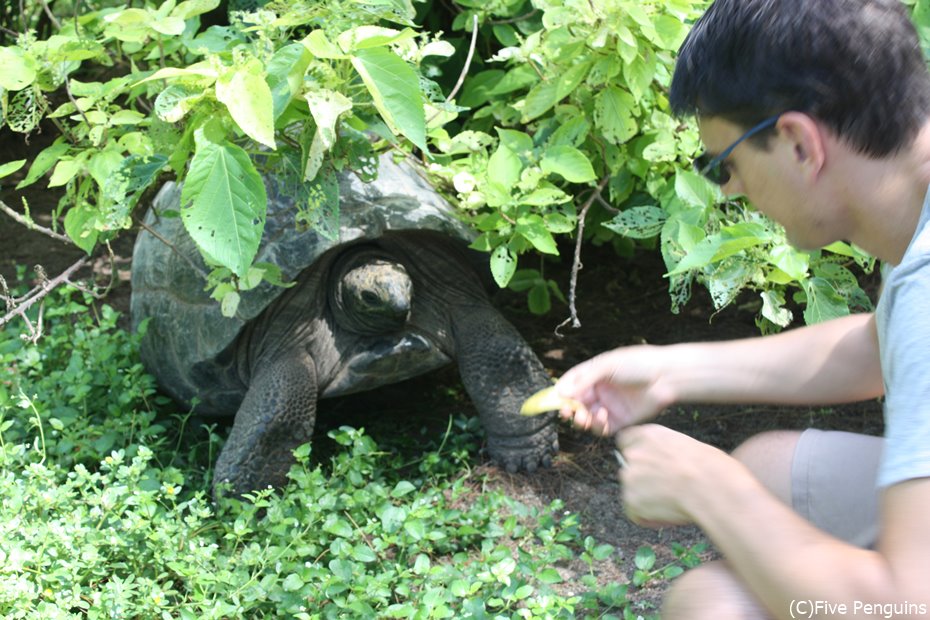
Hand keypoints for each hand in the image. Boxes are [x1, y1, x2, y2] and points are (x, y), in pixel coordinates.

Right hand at [554, 345, 673, 435]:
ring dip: (581, 419)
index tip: (552, 400)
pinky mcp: (620, 421)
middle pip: (576, 403)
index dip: (560, 392)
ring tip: (584, 417)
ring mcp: (609, 406)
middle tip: (566, 412)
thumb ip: (584, 380)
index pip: (571, 384)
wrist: (667, 377)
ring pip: (586, 418)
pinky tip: (603, 417)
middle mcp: (599, 391)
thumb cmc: (638, 363)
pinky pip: (602, 428)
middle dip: (569, 409)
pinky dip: (597, 425)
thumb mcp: (607, 366)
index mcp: (594, 374)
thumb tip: (561, 392)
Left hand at [617, 424, 733, 526]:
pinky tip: (669, 515)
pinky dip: (648, 517)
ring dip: (646, 498)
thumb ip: (665, 452)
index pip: (626, 441)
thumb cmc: (712, 468)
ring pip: (632, 491)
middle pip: (629, 467)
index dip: (639, 455)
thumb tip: (663, 467)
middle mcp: (634, 453)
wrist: (711, 486)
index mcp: (648, 434)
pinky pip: (635, 513)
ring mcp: (630, 476)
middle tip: (667, 490)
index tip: (649, 466)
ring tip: (674, 503)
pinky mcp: (632, 500)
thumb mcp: (686, 446)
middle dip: (643, 478)